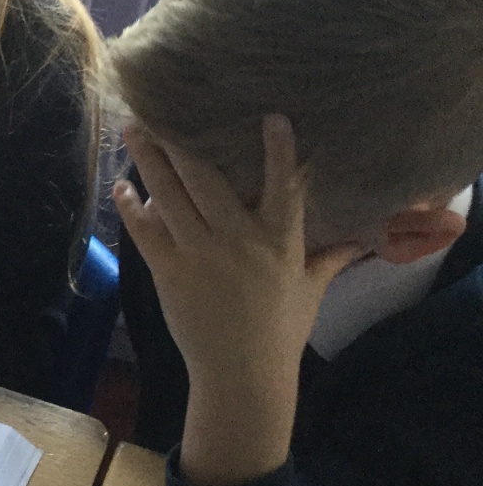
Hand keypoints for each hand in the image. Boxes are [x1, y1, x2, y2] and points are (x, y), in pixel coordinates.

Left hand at [114, 116, 362, 485]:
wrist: (242, 374)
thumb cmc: (280, 330)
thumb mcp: (311, 288)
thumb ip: (331, 256)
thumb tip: (363, 238)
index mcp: (280, 240)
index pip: (283, 185)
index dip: (277, 150)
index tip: (271, 115)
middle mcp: (239, 241)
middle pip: (208, 180)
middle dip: (183, 143)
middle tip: (162, 110)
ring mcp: (201, 256)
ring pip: (171, 197)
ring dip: (150, 161)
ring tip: (134, 131)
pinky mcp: (171, 273)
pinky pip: (146, 232)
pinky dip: (132, 207)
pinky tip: (122, 187)